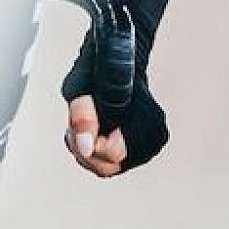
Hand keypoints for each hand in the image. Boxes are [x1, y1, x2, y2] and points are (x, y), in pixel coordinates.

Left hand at [59, 27, 169, 176]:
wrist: (113, 61)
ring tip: (83, 124)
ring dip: (87, 150)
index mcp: (148, 119)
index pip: (113, 154)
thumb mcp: (80, 86)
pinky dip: (93, 152)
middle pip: (110, 166)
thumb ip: (83, 115)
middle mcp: (154, 136)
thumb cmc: (97, 69)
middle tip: (74, 125)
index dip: (88, 141)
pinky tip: (90, 131)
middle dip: (85, 148)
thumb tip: (85, 147)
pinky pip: (109, 164)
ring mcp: (149, 145)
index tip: (80, 123)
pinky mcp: (139, 150)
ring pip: (108, 167)